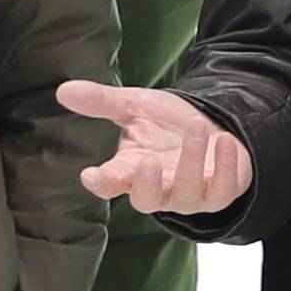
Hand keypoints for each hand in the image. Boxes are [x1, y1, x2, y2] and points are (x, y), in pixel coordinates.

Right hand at [60, 79, 249, 214]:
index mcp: (131, 170)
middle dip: (147, 185)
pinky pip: (224, 190)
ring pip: (187, 194)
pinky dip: (226, 166)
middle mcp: (159, 188)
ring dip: (192, 162)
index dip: (101, 182)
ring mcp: (189, 195)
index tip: (91, 175)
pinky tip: (224, 140)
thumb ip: (102, 102)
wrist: (210, 126)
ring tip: (197, 129)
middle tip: (147, 162)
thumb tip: (63, 90)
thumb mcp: (134, 106)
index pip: (109, 183)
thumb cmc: (166, 124)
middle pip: (146, 201)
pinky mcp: (221, 192)